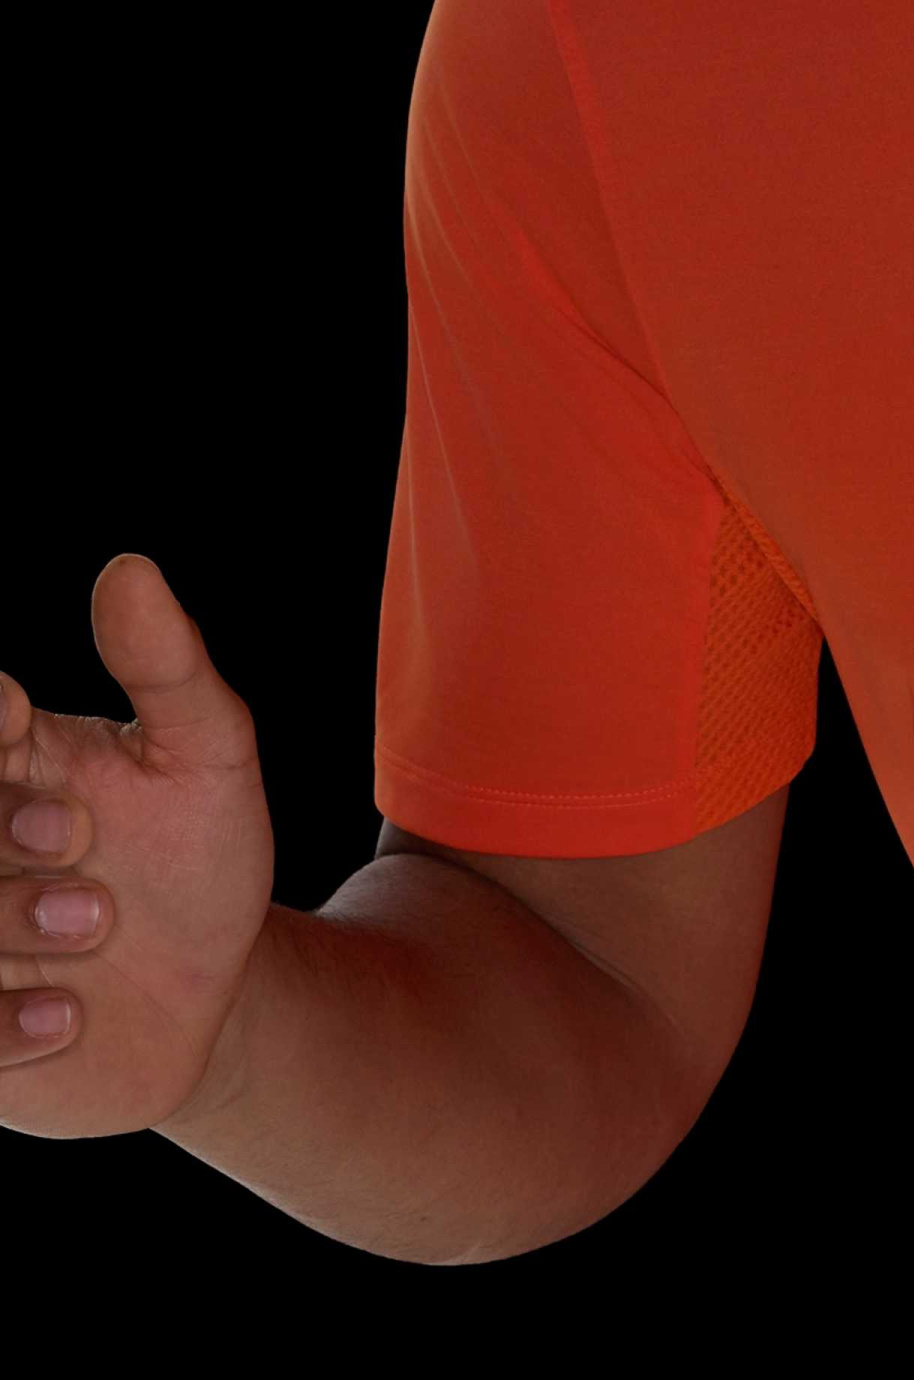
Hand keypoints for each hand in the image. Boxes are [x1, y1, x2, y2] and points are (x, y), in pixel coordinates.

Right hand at [1, 552, 275, 1138]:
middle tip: (80, 839)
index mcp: (5, 755)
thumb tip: (128, 566)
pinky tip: (71, 1016)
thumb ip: (167, 664)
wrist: (215, 989)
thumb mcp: (209, 753)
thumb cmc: (199, 853)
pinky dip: (5, 1024)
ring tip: (99, 925)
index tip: (11, 722)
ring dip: (8, 922)